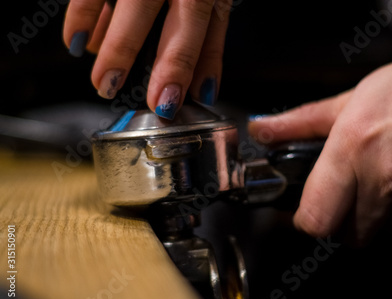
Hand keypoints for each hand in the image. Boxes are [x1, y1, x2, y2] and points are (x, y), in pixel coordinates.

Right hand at [63, 0, 231, 118]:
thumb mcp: (216, 4)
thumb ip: (210, 46)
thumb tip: (202, 91)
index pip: (191, 24)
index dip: (177, 65)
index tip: (165, 100)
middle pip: (143, 7)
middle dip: (126, 52)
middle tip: (114, 89)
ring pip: (116, 0)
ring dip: (103, 40)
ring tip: (101, 80)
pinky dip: (82, 17)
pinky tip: (79, 43)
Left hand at [249, 20, 391, 245]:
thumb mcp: (357, 97)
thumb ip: (303, 122)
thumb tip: (264, 130)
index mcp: (354, 149)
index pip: (314, 221)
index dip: (311, 219)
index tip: (314, 211)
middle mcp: (387, 180)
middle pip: (350, 234)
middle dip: (349, 217)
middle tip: (361, 186)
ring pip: (387, 231)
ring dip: (386, 213)